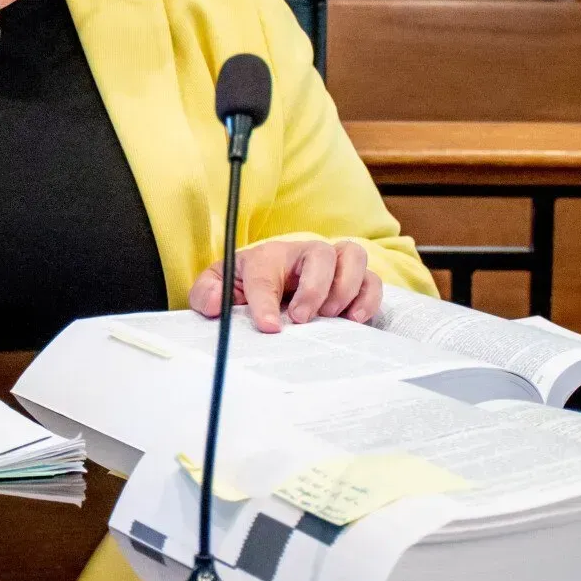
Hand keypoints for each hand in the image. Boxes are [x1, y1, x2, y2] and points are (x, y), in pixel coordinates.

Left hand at [189, 238, 381, 331]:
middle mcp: (304, 254)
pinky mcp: (355, 281)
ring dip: (344, 287)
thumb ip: (207, 293)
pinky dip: (368, 298)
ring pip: (352, 255)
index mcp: (267, 256)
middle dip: (312, 288)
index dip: (265, 299)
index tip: (268, 327)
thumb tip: (214, 303)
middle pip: (319, 253)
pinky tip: (353, 320)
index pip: (266, 271)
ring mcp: (333, 265)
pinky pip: (372, 280)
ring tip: (330, 316)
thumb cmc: (244, 287)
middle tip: (300, 319)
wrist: (268, 289)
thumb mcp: (218, 289)